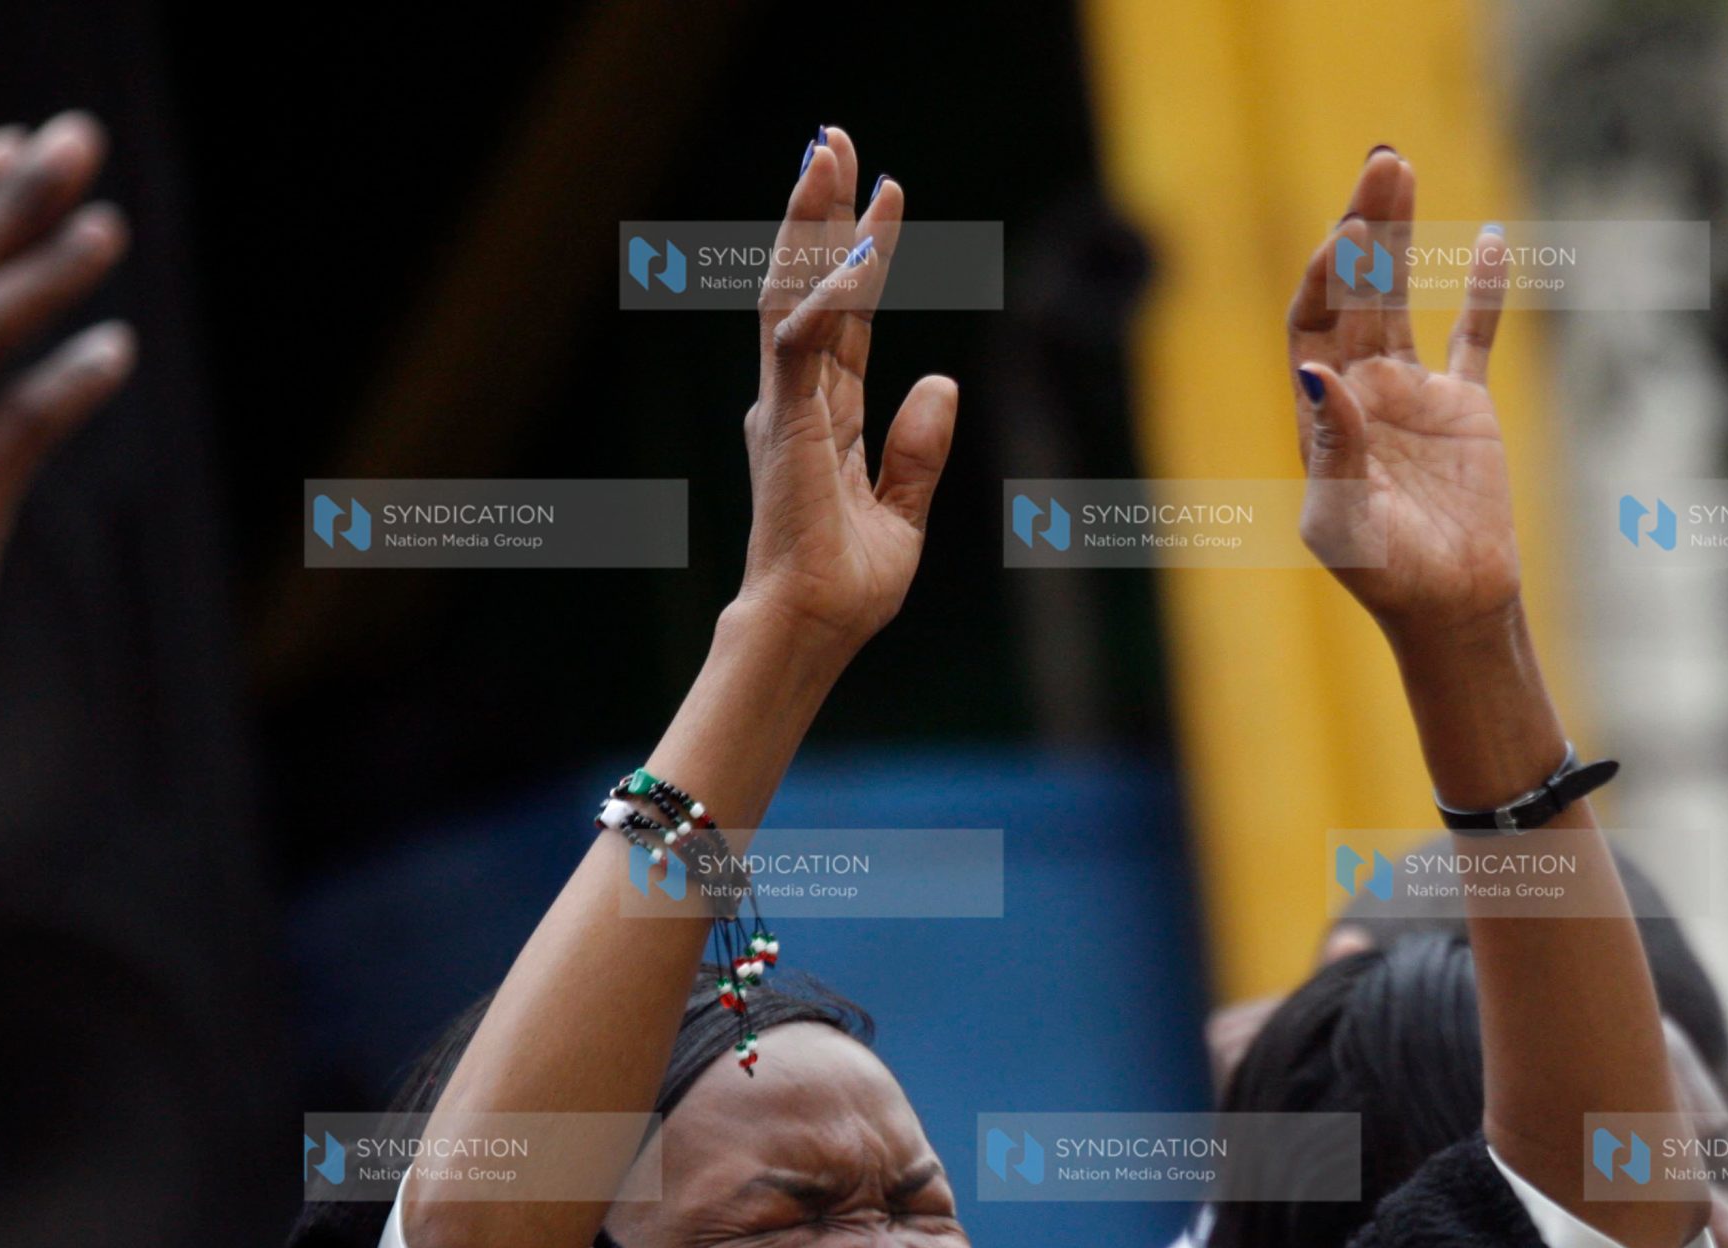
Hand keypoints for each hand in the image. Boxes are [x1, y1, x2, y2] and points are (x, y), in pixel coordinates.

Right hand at [735, 125, 957, 651]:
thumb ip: (918, 449)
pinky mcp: (786, 422)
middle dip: (822, 211)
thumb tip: (941, 382)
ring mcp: (787, 407)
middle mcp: (797, 401)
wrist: (815, 629)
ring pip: (795, 292)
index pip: (848, 317)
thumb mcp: (903, 514)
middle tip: (834, 139)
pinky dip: (824, 297)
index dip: (865, 255)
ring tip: (826, 154)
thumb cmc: (846, 588)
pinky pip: (802, 342)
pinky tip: (850, 254)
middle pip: (811, 285)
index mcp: (824, 419)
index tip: (885, 194)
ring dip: (810, 224)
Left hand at [1286, 149, 1520, 637]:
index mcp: (1321, 417)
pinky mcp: (1465, 409)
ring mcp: (1413, 396)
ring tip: (1398, 166)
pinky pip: (1473, 336)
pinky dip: (1483, 291)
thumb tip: (1317, 372)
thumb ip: (1332, 448)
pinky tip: (1492, 238)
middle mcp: (1360, 395)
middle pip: (1354, 296)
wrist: (1451, 607)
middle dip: (1363, 232)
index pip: (1311, 327)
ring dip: (1400, 238)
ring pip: (1401, 299)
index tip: (1340, 236)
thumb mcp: (1344, 520)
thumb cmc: (1386, 575)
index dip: (1323, 280)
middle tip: (1378, 165)